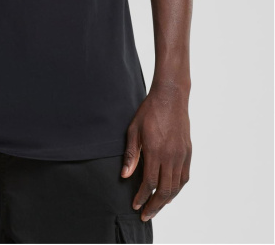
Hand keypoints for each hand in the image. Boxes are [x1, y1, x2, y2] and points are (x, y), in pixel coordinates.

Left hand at [121, 82, 191, 222]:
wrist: (170, 97)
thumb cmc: (149, 111)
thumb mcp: (134, 130)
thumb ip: (131, 154)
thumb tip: (125, 176)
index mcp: (156, 151)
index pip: (149, 182)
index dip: (142, 197)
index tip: (135, 205)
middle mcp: (171, 156)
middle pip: (164, 190)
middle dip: (154, 206)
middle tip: (145, 215)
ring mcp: (181, 155)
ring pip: (176, 186)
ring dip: (166, 200)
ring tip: (156, 207)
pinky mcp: (188, 152)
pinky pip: (184, 177)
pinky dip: (177, 188)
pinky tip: (170, 193)